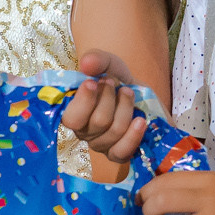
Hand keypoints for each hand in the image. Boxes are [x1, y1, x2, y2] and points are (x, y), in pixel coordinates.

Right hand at [62, 49, 149, 164]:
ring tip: (129, 93)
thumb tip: (86, 64)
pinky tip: (140, 120)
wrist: (143, 99)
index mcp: (75, 112)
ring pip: (114, 132)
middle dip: (110, 98)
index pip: (71, 118)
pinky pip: (122, 151)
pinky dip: (133, 134)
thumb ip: (97, 60)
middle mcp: (84, 132)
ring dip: (125, 108)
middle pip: (98, 122)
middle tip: (115, 84)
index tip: (94, 82)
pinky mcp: (118, 154)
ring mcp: (101, 145)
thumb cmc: (119, 83)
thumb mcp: (109, 65)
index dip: (83, 102)